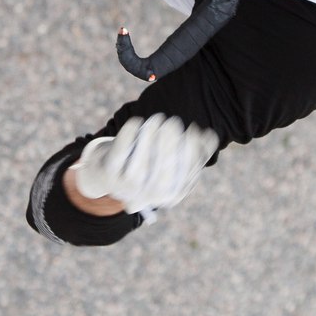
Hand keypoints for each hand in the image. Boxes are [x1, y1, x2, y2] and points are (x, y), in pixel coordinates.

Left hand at [69, 115, 218, 213]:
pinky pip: (120, 154)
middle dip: (170, 146)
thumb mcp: (170, 161)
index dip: (190, 154)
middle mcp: (147, 197)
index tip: (192, 130)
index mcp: (167, 195)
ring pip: (141, 163)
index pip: (182, 177)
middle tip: (174, 122)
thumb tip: (209, 135)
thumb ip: (193, 150)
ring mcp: (125, 187)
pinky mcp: (109, 173)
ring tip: (158, 118)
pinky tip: (138, 121)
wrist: (105, 174)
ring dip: (150, 138)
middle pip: (162, 174)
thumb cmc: (146, 164)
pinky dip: (128, 136)